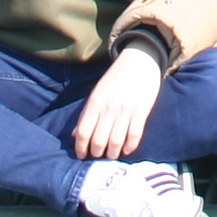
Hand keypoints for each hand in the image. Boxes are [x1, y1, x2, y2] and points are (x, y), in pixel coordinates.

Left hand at [70, 43, 164, 160]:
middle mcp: (109, 107)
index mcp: (95, 101)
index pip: (83, 132)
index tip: (81, 156)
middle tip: (97, 157)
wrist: (140, 59)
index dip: (80, 148)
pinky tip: (126, 150)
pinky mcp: (142, 110)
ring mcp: (126, 109)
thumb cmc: (116, 77)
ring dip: (112, 153)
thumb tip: (75, 135)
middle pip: (99, 140)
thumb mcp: (97, 92)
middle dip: (96, 154)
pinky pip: (134, 135)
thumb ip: (86, 113)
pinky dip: (130, 147)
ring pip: (116, 141)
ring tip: (111, 155)